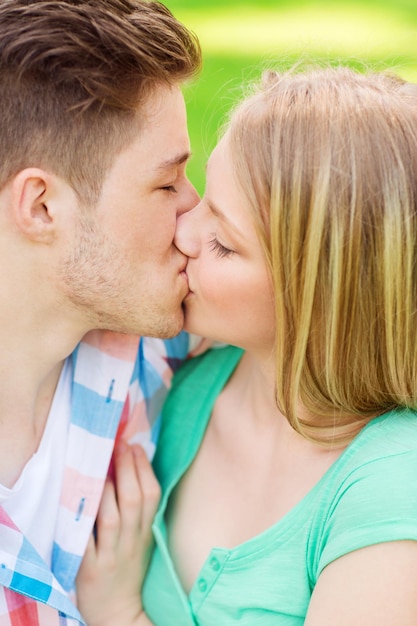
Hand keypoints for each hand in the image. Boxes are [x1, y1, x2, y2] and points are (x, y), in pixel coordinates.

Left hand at [76, 443, 159, 625]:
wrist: (119, 612)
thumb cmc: (130, 568)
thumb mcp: (143, 538)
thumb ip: (139, 509)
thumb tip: (132, 468)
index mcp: (147, 531)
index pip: (152, 495)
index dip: (144, 468)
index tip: (135, 446)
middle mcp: (132, 540)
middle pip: (132, 499)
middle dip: (127, 468)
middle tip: (119, 444)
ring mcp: (112, 554)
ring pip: (112, 517)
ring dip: (108, 488)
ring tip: (103, 465)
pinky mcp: (91, 568)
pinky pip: (89, 540)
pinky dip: (87, 519)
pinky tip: (84, 499)